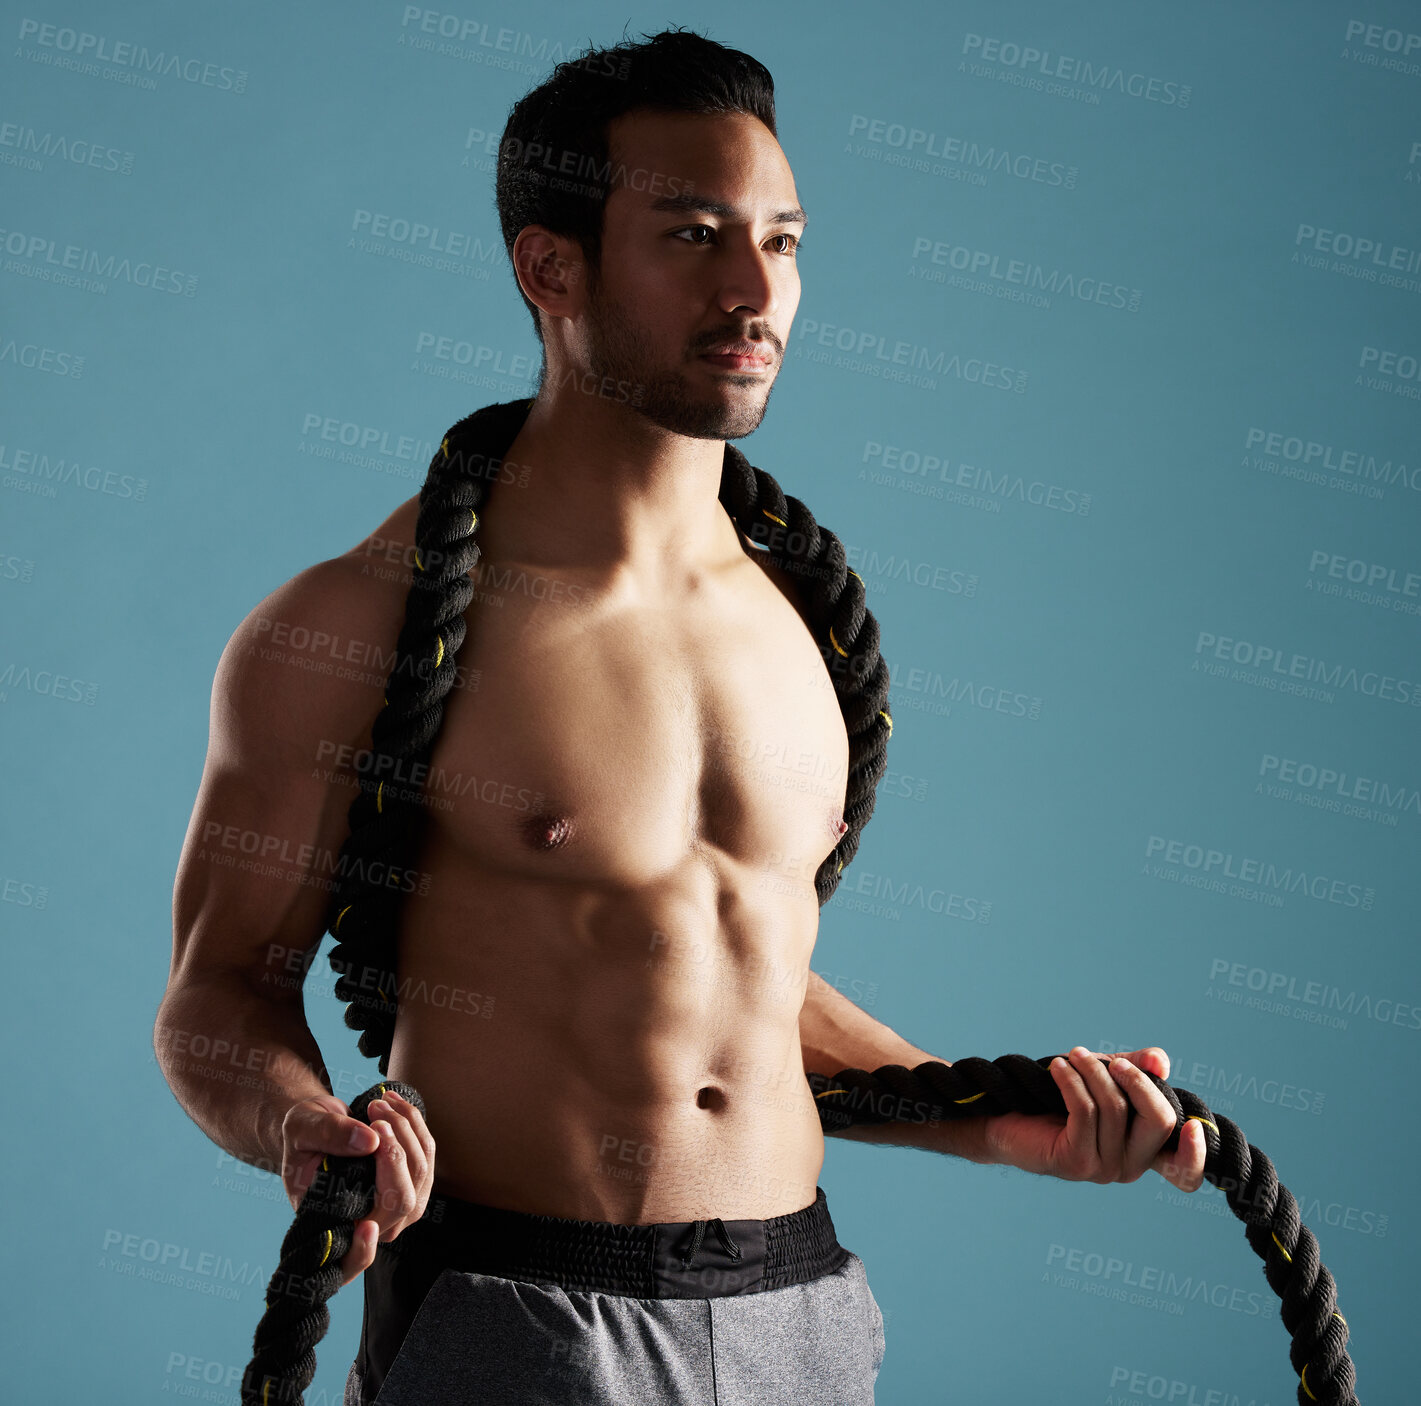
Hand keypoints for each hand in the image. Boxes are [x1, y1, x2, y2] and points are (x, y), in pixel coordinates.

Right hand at [280, 1088, 436, 1285]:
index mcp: (330, 1226)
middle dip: (394, 1152)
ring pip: (420, 1174)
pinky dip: (414, 1124)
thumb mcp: (301, 1129)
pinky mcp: (413, 1181)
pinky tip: (394, 1104)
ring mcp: (396, 1206)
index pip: (353, 1258)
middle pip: (400, 1202)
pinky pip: (426, 1154)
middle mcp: (367, 1225)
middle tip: (374, 1114)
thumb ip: (328, 1135)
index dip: (363, 1250)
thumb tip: (369, 1141)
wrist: (317, 1127)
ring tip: (379, 1103)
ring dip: (406, 1129)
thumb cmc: (303, 1136)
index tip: (366, 1228)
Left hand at [979, 1046, 1206, 1191]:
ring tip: (1071, 1056)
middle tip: (1109, 1059)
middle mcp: (1131, 1167)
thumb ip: (1136, 1069)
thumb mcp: (1105, 1078)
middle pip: (1159, 1121)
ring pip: (1114, 1107)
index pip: (1184, 1171)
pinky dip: (1071, 1081)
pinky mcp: (1076, 1162)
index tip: (1194, 1127)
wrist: (1008, 1117)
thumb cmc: (1061, 1097)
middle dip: (1136, 1080)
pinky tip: (1057, 1067)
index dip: (1196, 1155)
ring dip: (1092, 1071)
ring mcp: (1104, 1169)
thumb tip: (1160, 1061)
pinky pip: (1085, 1111)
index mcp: (1144, 1151)